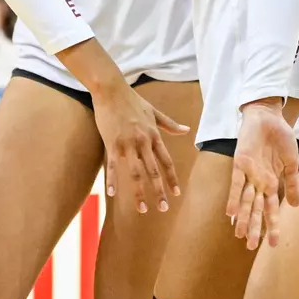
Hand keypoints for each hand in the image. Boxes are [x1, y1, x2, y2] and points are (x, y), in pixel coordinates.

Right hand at [91, 76, 186, 213]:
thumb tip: (187, 130)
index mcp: (153, 135)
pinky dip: (113, 180)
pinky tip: (113, 194)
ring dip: (139, 192)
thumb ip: (170, 124)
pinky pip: (112, 166)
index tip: (176, 193)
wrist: (111, 89)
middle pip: (153, 171)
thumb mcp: (153, 111)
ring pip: (135, 173)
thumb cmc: (132, 99)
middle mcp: (142, 141)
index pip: (166, 162)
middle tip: (164, 208)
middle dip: (159, 191)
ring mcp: (126, 143)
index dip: (172, 179)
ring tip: (142, 209)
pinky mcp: (111, 142)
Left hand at [226, 99, 298, 249]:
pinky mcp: (240, 163)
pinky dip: (234, 197)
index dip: (272, 226)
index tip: (274, 245)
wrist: (269, 117)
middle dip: (254, 227)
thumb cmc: (281, 138)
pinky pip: (236, 183)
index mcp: (272, 182)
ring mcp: (249, 174)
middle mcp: (259, 182)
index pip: (271, 209)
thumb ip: (291, 184)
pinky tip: (231, 212)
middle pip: (256, 209)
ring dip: (244, 218)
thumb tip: (296, 206)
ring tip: (240, 235)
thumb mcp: (291, 163)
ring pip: (246, 201)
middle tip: (251, 247)